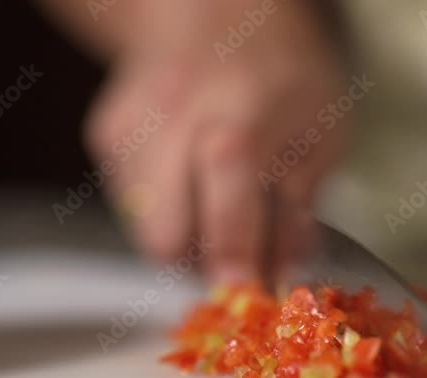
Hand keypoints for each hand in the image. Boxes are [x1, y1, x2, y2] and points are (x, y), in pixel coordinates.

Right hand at [85, 1, 346, 280]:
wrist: (215, 4)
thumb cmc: (283, 68)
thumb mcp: (321, 133)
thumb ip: (299, 210)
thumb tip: (285, 278)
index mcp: (238, 129)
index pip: (226, 223)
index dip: (237, 272)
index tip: (252, 300)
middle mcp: (173, 129)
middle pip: (162, 240)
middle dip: (197, 266)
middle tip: (231, 260)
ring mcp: (131, 130)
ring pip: (140, 226)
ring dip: (180, 238)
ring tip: (214, 209)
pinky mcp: (105, 134)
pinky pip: (129, 201)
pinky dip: (162, 208)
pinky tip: (188, 180)